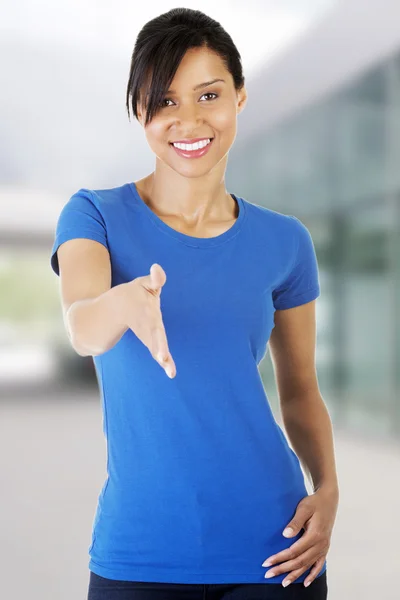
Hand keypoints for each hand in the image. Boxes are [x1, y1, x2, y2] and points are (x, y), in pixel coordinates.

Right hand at [121, 263, 175, 377]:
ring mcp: (147, 334)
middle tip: (162, 357)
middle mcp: (146, 324)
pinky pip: (158, 352)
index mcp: (145, 309)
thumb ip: (154, 279)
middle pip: (152, 335)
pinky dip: (165, 362)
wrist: (113, 311)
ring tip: (170, 370)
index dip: (154, 321)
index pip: (152, 316)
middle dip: (158, 345)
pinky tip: (171, 372)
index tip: (156, 325)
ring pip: (155, 347)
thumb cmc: (132, 294)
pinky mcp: (150, 341)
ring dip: (162, 357)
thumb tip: (157, 268)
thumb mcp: (142, 283)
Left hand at [262, 487, 337, 586]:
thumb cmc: (314, 503)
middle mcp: (320, 544)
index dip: (280, 558)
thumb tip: (285, 535)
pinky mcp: (325, 548)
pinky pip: (319, 565)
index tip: (267, 562)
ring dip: (295, 575)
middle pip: (299, 561)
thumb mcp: (304, 508)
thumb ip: (295, 522)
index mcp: (315, 535)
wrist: (328, 501)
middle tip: (268, 574)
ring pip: (307, 565)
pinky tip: (306, 583)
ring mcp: (323, 548)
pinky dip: (312, 575)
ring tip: (283, 583)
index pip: (293, 551)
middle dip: (283, 569)